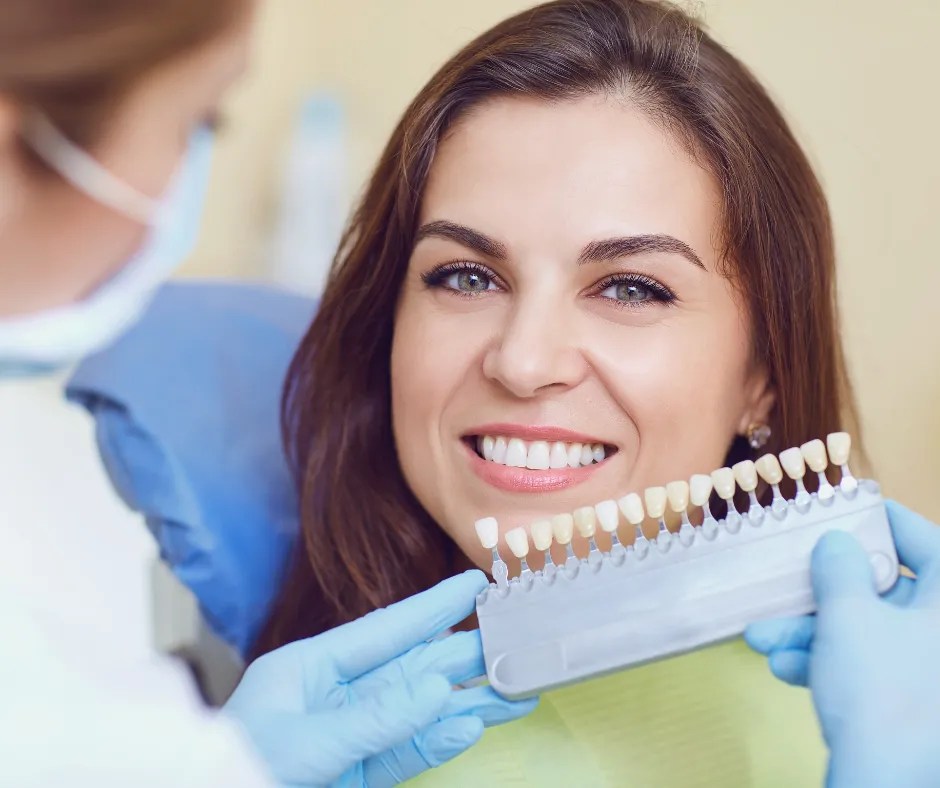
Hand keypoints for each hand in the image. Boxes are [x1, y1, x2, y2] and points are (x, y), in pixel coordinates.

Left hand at [224, 570, 536, 786]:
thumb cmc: (239, 770)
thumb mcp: (306, 741)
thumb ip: (375, 717)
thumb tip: (440, 690)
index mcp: (310, 667)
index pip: (385, 629)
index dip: (433, 606)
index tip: (475, 582)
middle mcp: (336, 695)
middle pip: (413, 669)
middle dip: (464, 654)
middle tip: (515, 639)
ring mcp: (350, 735)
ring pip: (420, 712)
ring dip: (467, 702)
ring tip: (516, 691)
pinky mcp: (358, 773)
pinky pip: (406, 752)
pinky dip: (439, 742)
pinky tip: (474, 726)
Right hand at [745, 501, 939, 786]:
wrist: (887, 784)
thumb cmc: (880, 688)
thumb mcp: (849, 615)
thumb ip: (839, 568)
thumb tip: (838, 543)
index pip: (926, 542)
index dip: (884, 521)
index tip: (849, 507)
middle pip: (881, 593)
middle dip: (820, 594)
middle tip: (783, 582)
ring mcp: (928, 672)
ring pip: (864, 633)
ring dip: (809, 632)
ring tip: (763, 639)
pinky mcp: (908, 705)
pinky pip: (865, 668)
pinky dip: (825, 664)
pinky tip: (786, 669)